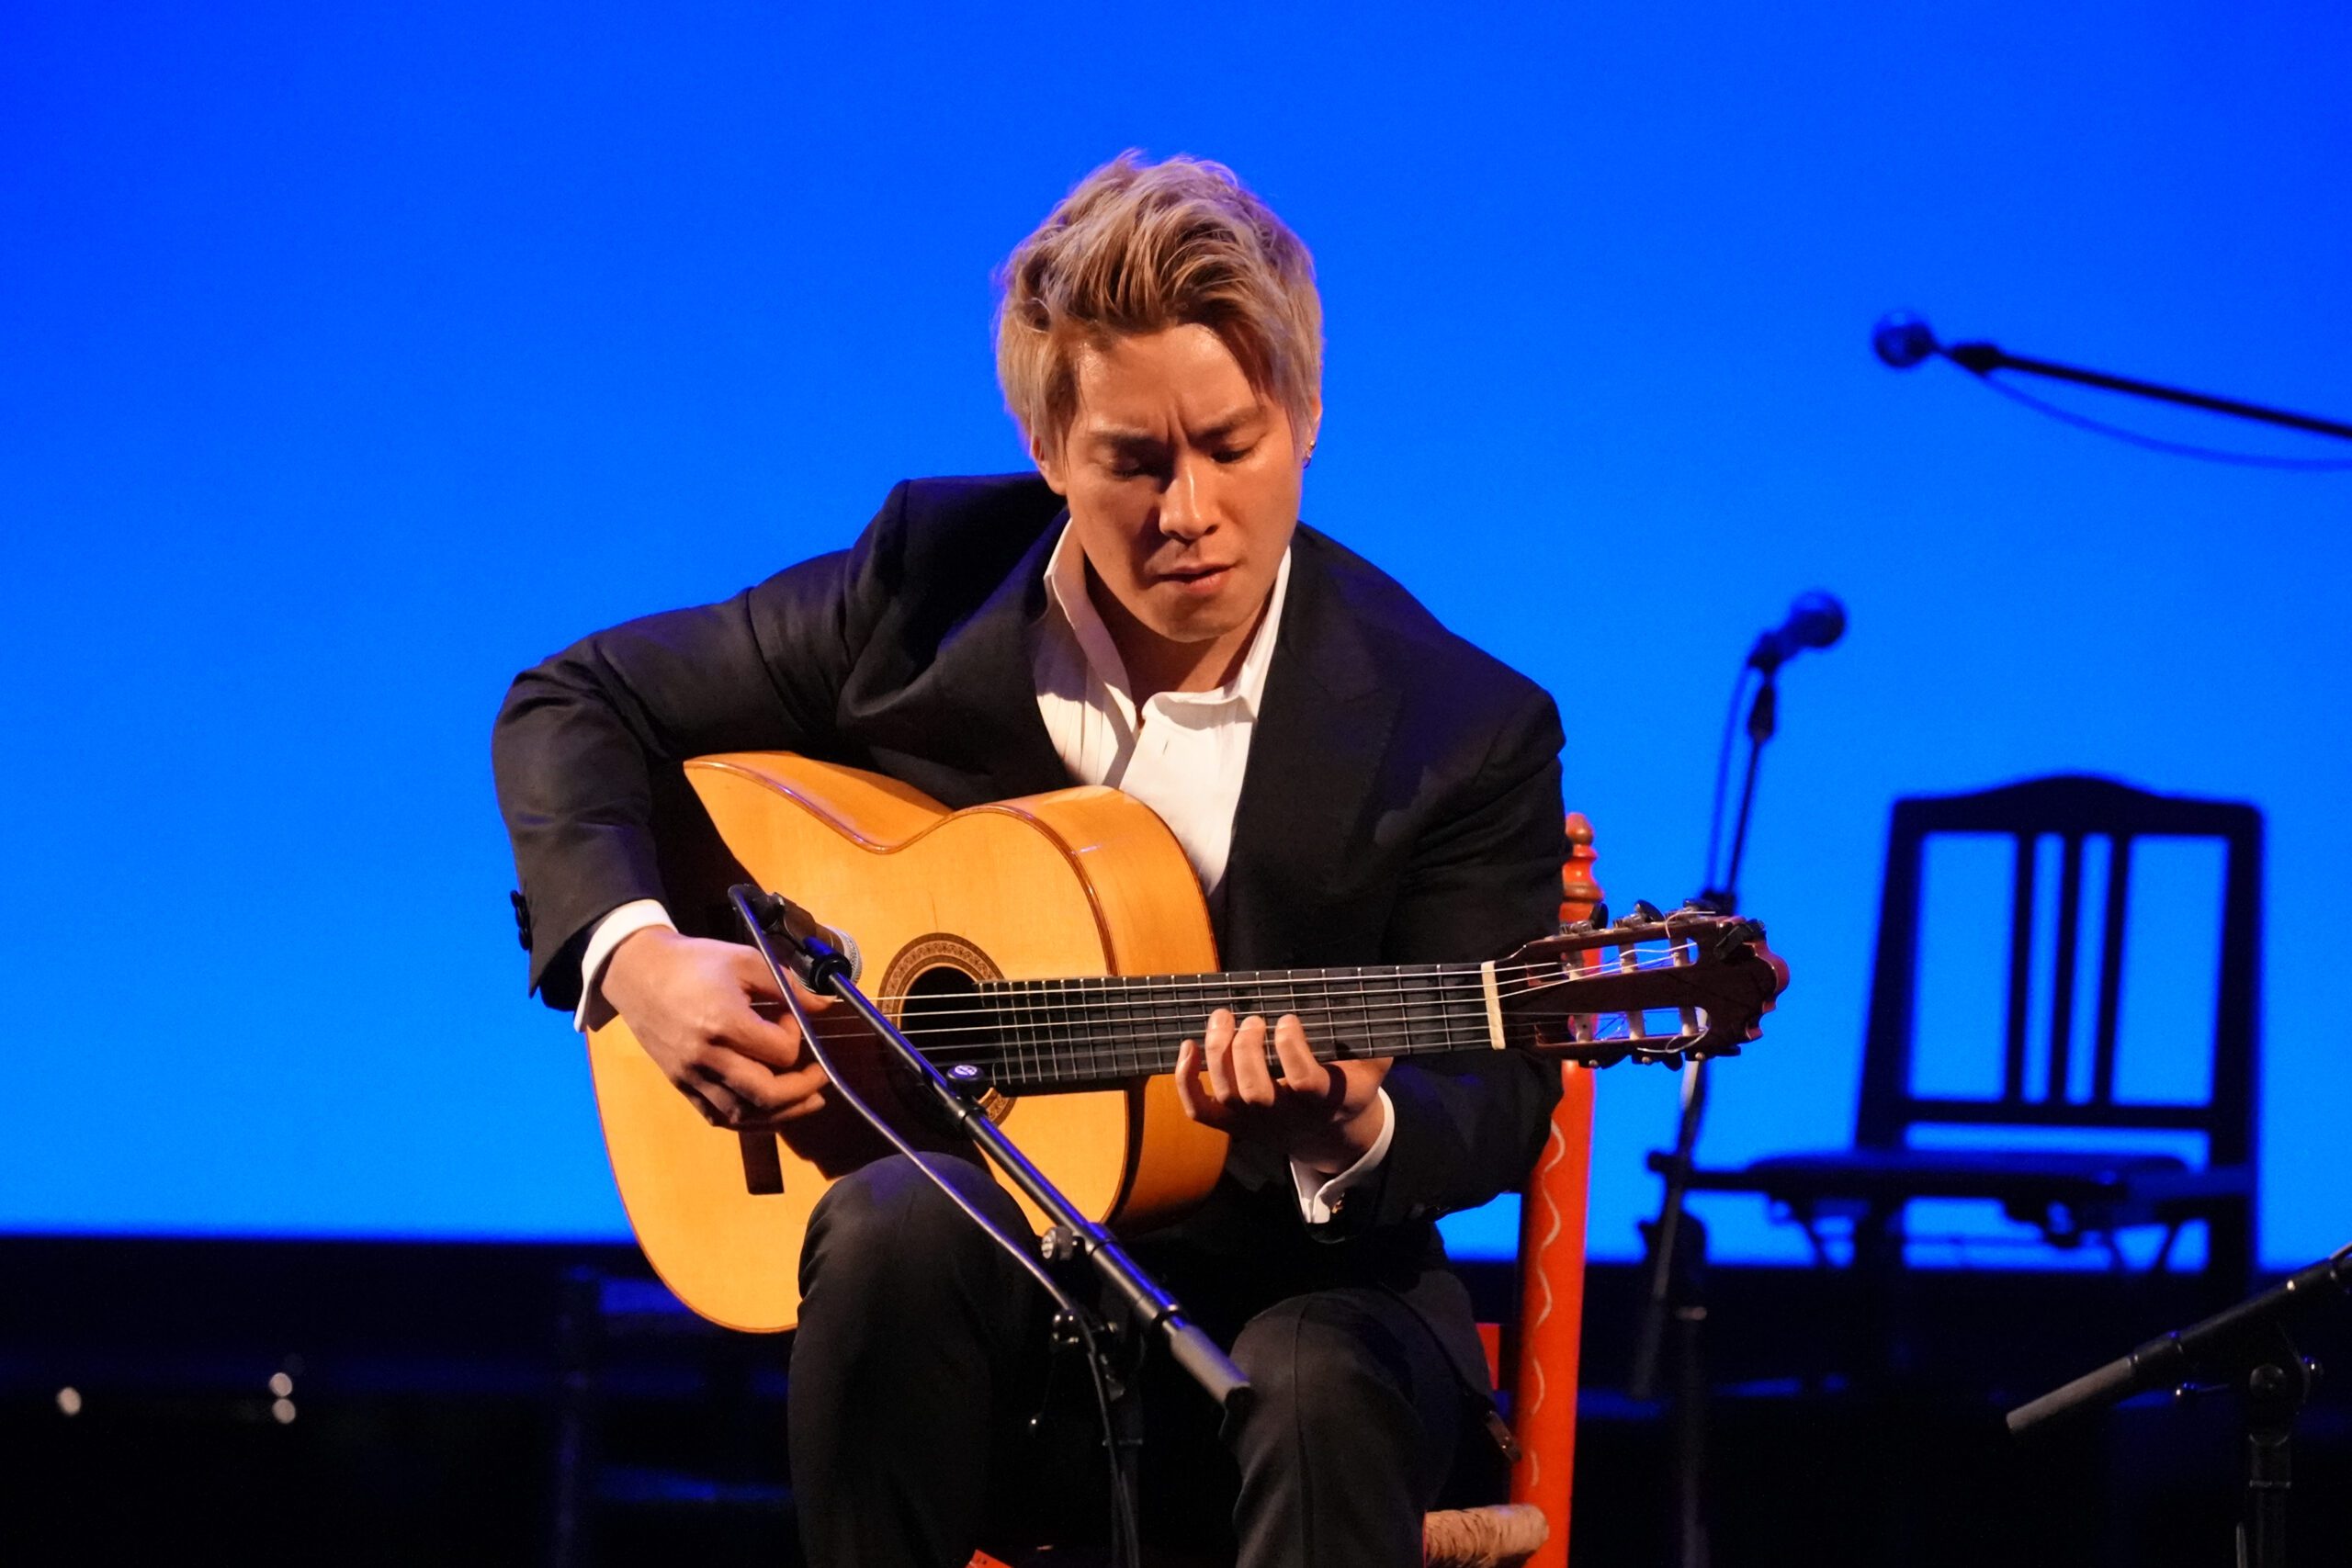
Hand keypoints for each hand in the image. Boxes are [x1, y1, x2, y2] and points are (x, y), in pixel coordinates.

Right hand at [600, 928, 834, 1128]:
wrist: (637, 971)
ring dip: (782, 1113)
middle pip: (767, 1094)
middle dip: (802, 1090)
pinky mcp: (680, 1084)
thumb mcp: (746, 960)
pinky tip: (769, 1112)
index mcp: (724, 1022)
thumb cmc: (694, 961)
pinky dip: (749, 1121)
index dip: (796, 1035)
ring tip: (806, 1102)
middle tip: (819, 1077)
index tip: (789, 1017)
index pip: (781, 1051)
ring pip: (743, 1115)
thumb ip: (788, 986)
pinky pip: (718, 1117)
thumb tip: (825, 1006)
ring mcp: (690, 1075)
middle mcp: (707, 1057)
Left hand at [1173, 1010, 1389, 1173]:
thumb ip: (1372, 1039)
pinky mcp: (1232, 1124)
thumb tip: (1368, 1000)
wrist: (1329, 1135)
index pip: (1303, 1082)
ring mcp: (1254, 1124)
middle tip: (1253, 1019)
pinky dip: (1185, 1081)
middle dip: (1246, 1050)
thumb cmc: (1347, 1087)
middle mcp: (1285, 1118)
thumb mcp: (1371, 1066)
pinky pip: (1200, 1110)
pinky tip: (1187, 1047)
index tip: (1288, 1018)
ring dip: (1217, 1052)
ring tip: (1223, 1017)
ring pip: (1226, 1095)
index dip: (1292, 1048)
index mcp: (1323, 1103)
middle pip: (1255, 1093)